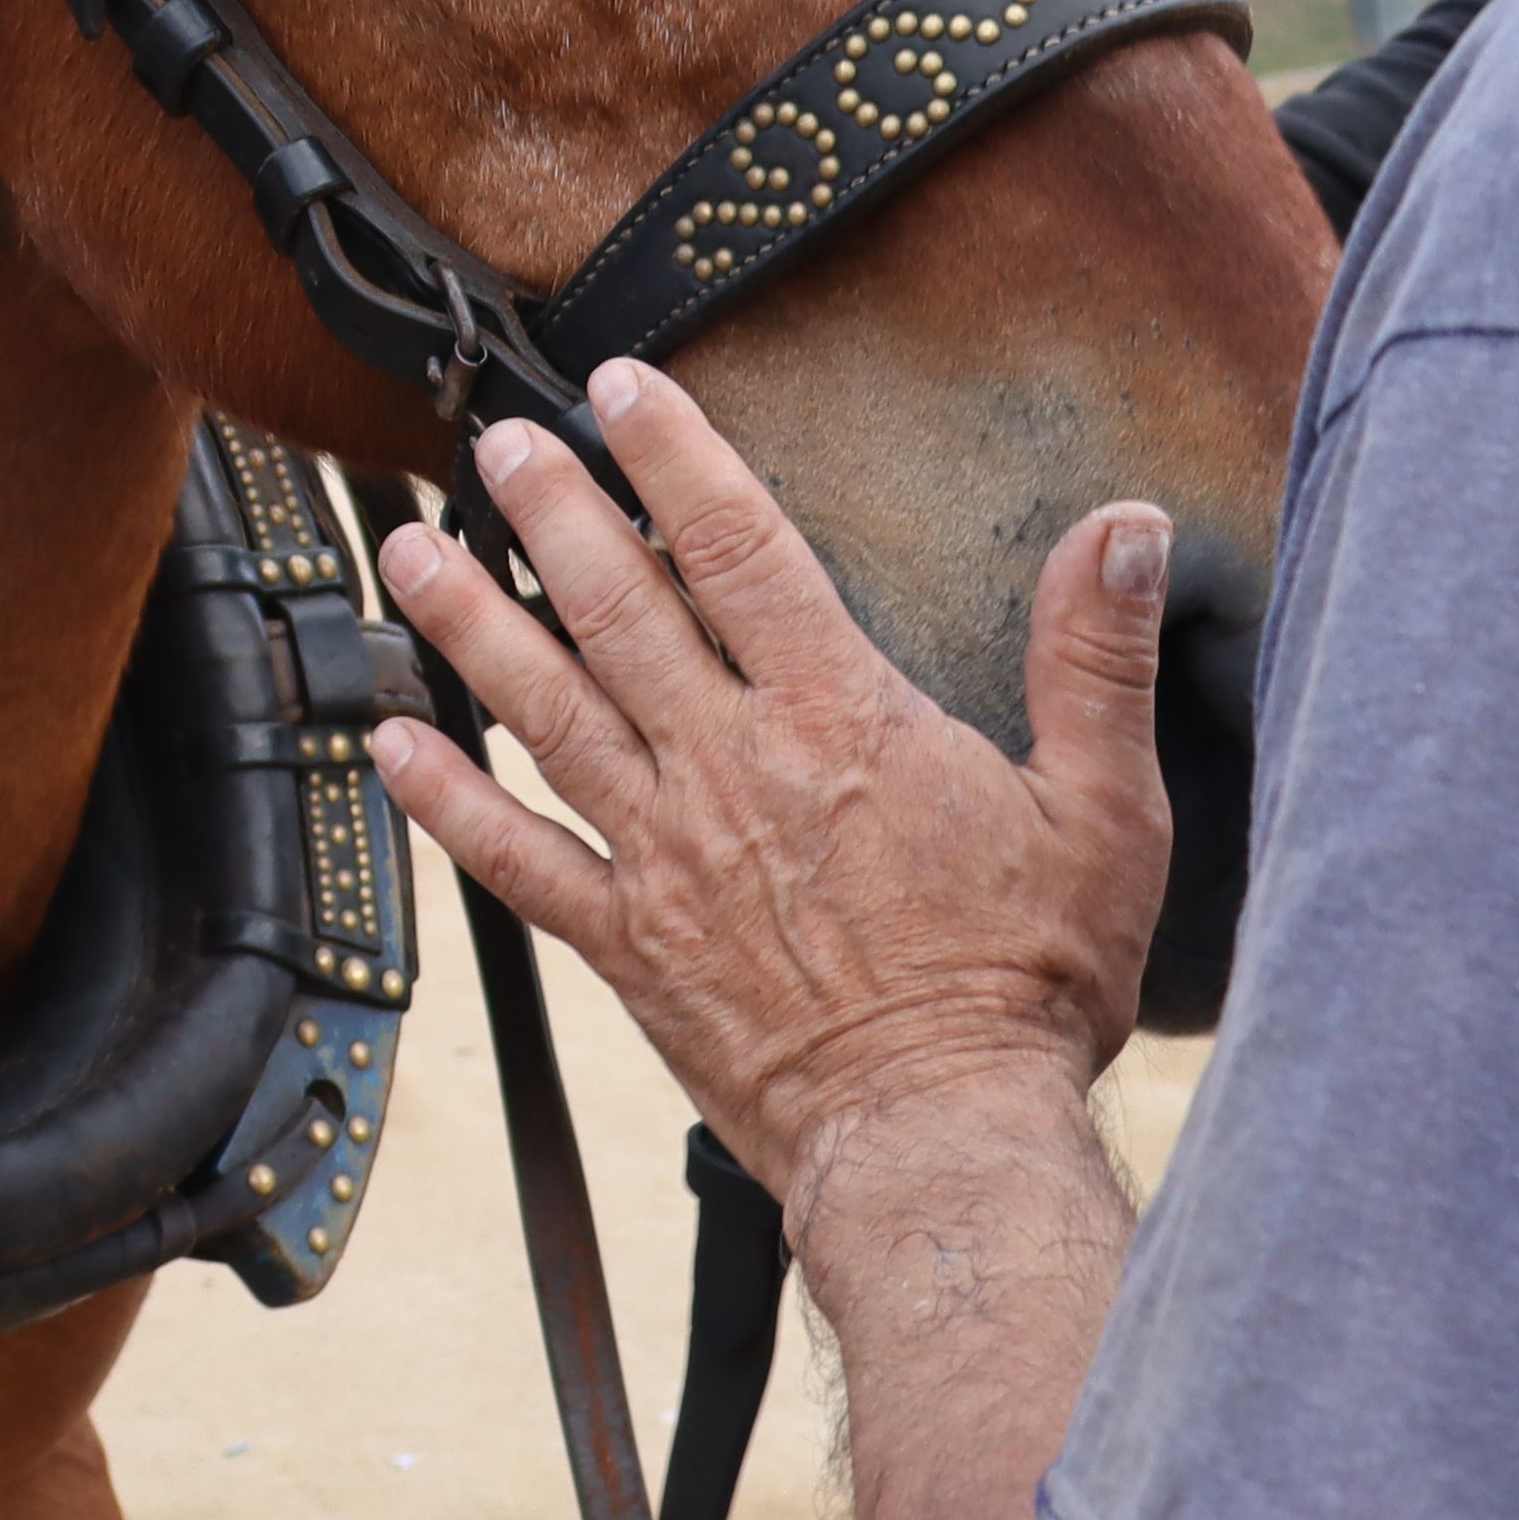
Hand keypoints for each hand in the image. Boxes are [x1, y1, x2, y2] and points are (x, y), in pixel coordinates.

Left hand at [367, 360, 1172, 1208]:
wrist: (939, 1137)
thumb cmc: (1028, 982)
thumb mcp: (1104, 811)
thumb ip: (1097, 659)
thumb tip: (1127, 529)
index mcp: (837, 718)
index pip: (738, 545)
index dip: (672, 452)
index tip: (615, 383)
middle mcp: (729, 767)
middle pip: (614, 607)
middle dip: (547, 511)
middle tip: (490, 438)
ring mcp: (664, 854)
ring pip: (543, 711)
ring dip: (468, 624)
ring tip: (410, 549)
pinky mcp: (624, 944)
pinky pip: (515, 860)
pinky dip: (448, 802)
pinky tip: (391, 746)